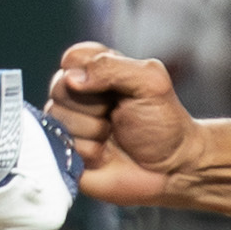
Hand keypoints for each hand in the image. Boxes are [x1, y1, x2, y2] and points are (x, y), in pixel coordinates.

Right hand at [48, 43, 197, 205]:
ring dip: (92, 132)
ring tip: (112, 136)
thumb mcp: (150, 82)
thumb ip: (111, 68)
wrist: (171, 169)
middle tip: (116, 115)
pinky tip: (103, 156)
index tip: (116, 89)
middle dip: (94, 106)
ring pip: (58, 121)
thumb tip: (71, 79)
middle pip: (60, 89)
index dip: (91, 75)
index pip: (72, 59)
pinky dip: (87, 153)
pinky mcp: (65, 154)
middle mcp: (77, 95)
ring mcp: (68, 125)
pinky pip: (60, 148)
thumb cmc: (163, 123)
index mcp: (96, 71)